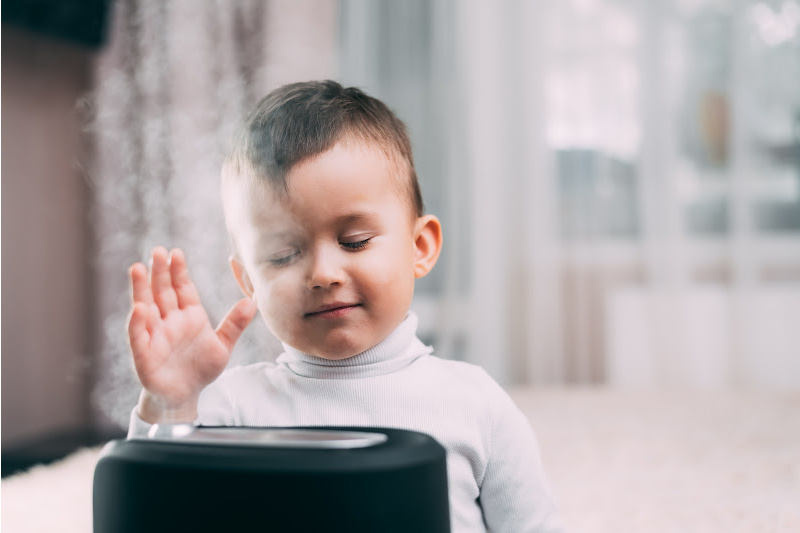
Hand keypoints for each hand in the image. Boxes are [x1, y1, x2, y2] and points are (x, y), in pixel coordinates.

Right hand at [127, 247, 257, 422]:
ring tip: (137, 269)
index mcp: (189, 316)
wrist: (184, 398)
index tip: (176, 253)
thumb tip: (252, 302)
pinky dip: (138, 322)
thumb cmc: (200, 370)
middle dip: (159, 272)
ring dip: (141, 289)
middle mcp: (169, 321)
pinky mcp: (144, 354)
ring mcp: (155, 335)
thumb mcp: (223, 346)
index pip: (182, 288)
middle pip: (163, 292)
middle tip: (158, 251)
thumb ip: (235, 324)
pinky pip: (138, 336)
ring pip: (145, 307)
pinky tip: (140, 308)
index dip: (179, 271)